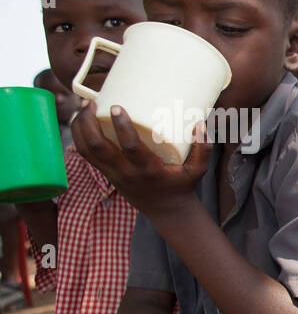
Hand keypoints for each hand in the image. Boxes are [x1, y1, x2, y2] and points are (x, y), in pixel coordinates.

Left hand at [71, 101, 208, 215]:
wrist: (167, 210)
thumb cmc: (182, 186)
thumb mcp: (197, 171)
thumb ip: (202, 149)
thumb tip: (200, 124)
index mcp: (148, 170)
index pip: (130, 148)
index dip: (121, 127)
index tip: (115, 107)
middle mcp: (126, 173)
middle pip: (98, 146)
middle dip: (90, 122)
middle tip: (92, 103)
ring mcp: (113, 174)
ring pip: (86, 150)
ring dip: (80, 127)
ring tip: (84, 108)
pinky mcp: (106, 173)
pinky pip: (85, 155)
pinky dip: (78, 136)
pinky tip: (81, 121)